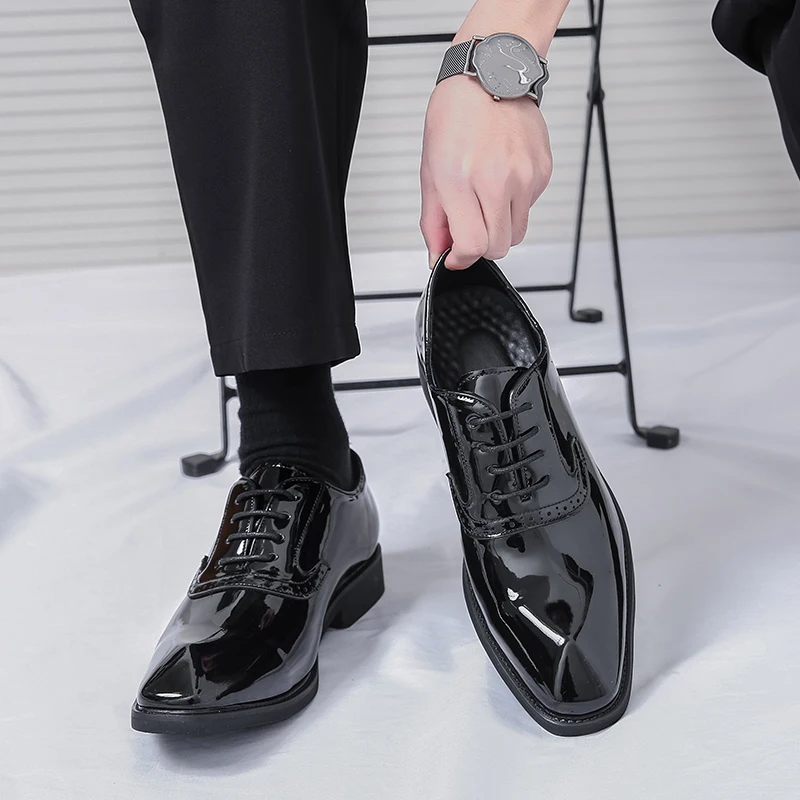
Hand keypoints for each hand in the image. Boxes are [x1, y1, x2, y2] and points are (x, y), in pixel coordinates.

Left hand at [420, 74, 552, 269]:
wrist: (490, 75)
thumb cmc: (456, 115)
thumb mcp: (430, 170)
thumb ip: (434, 220)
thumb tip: (439, 254)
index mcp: (462, 180)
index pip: (473, 246)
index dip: (462, 259)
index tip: (456, 256)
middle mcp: (497, 180)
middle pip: (498, 247)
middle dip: (481, 246)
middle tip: (469, 227)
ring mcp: (525, 177)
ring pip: (517, 233)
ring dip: (499, 227)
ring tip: (485, 198)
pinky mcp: (543, 172)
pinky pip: (529, 208)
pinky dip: (514, 205)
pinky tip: (502, 178)